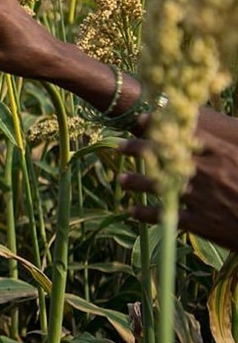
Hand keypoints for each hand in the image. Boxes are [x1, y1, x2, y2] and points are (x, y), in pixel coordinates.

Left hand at [119, 129, 237, 249]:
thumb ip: (223, 150)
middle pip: (164, 156)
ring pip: (159, 185)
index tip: (141, 119)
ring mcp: (202, 197)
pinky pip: (165, 216)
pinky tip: (131, 211)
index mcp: (222, 155)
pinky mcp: (200, 223)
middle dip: (139, 149)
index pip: (184, 134)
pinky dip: (145, 213)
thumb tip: (205, 138)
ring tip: (121, 178)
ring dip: (137, 181)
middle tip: (119, 145)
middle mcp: (207, 173)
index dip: (160, 126)